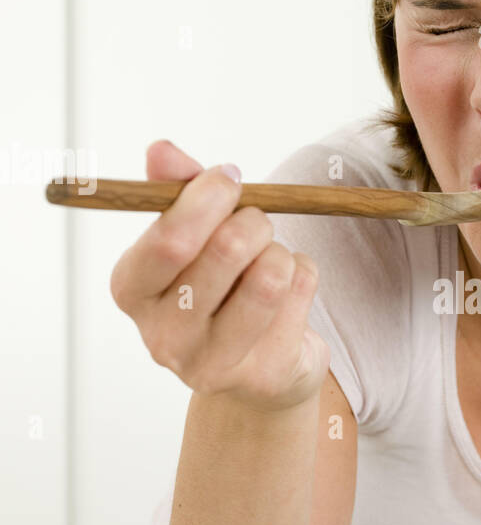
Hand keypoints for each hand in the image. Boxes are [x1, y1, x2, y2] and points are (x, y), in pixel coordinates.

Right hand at [110, 140, 329, 412]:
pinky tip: (287, 293)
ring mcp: (213, 363)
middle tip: (256, 220)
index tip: (229, 178)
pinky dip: (302, 274)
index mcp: (133, 290)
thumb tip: (160, 151)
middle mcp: (164, 336)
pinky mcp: (263, 373)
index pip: (170, 241)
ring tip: (270, 260)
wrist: (254, 365)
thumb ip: (178, 189)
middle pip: (227, 251)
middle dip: (253, 220)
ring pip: (271, 274)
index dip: (206, 199)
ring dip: (280, 251)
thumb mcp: (193, 234)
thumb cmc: (219, 285)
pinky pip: (301, 291)